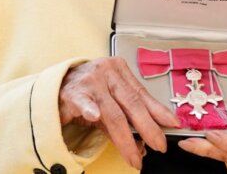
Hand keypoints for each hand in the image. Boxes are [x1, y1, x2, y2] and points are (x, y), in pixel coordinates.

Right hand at [59, 57, 180, 169]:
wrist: (53, 85)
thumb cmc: (84, 92)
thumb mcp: (108, 102)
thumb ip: (125, 119)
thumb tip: (143, 143)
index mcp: (119, 71)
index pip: (142, 94)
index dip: (159, 111)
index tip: (172, 124)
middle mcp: (107, 72)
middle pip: (132, 103)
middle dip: (148, 128)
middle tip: (158, 145)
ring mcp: (90, 81)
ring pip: (113, 112)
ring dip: (125, 139)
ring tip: (134, 155)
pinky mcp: (73, 92)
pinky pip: (84, 102)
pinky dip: (90, 110)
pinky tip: (94, 116)